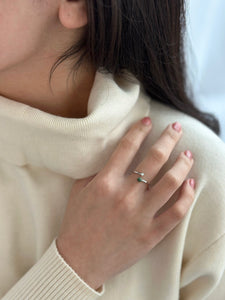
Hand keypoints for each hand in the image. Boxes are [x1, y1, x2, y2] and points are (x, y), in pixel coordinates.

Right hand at [56, 117, 194, 290]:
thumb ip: (98, 171)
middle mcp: (124, 196)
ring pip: (171, 182)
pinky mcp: (151, 234)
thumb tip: (116, 155)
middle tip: (177, 128)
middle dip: (169, 138)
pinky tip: (190, 184)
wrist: (79, 260)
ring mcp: (140, 215)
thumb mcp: (80, 190)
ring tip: (188, 155)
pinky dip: (187, 196)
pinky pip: (176, 212)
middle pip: (155, 159)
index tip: (148, 121)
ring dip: (183, 165)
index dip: (140, 130)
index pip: (127, 147)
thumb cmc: (78, 222)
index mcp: (105, 183)